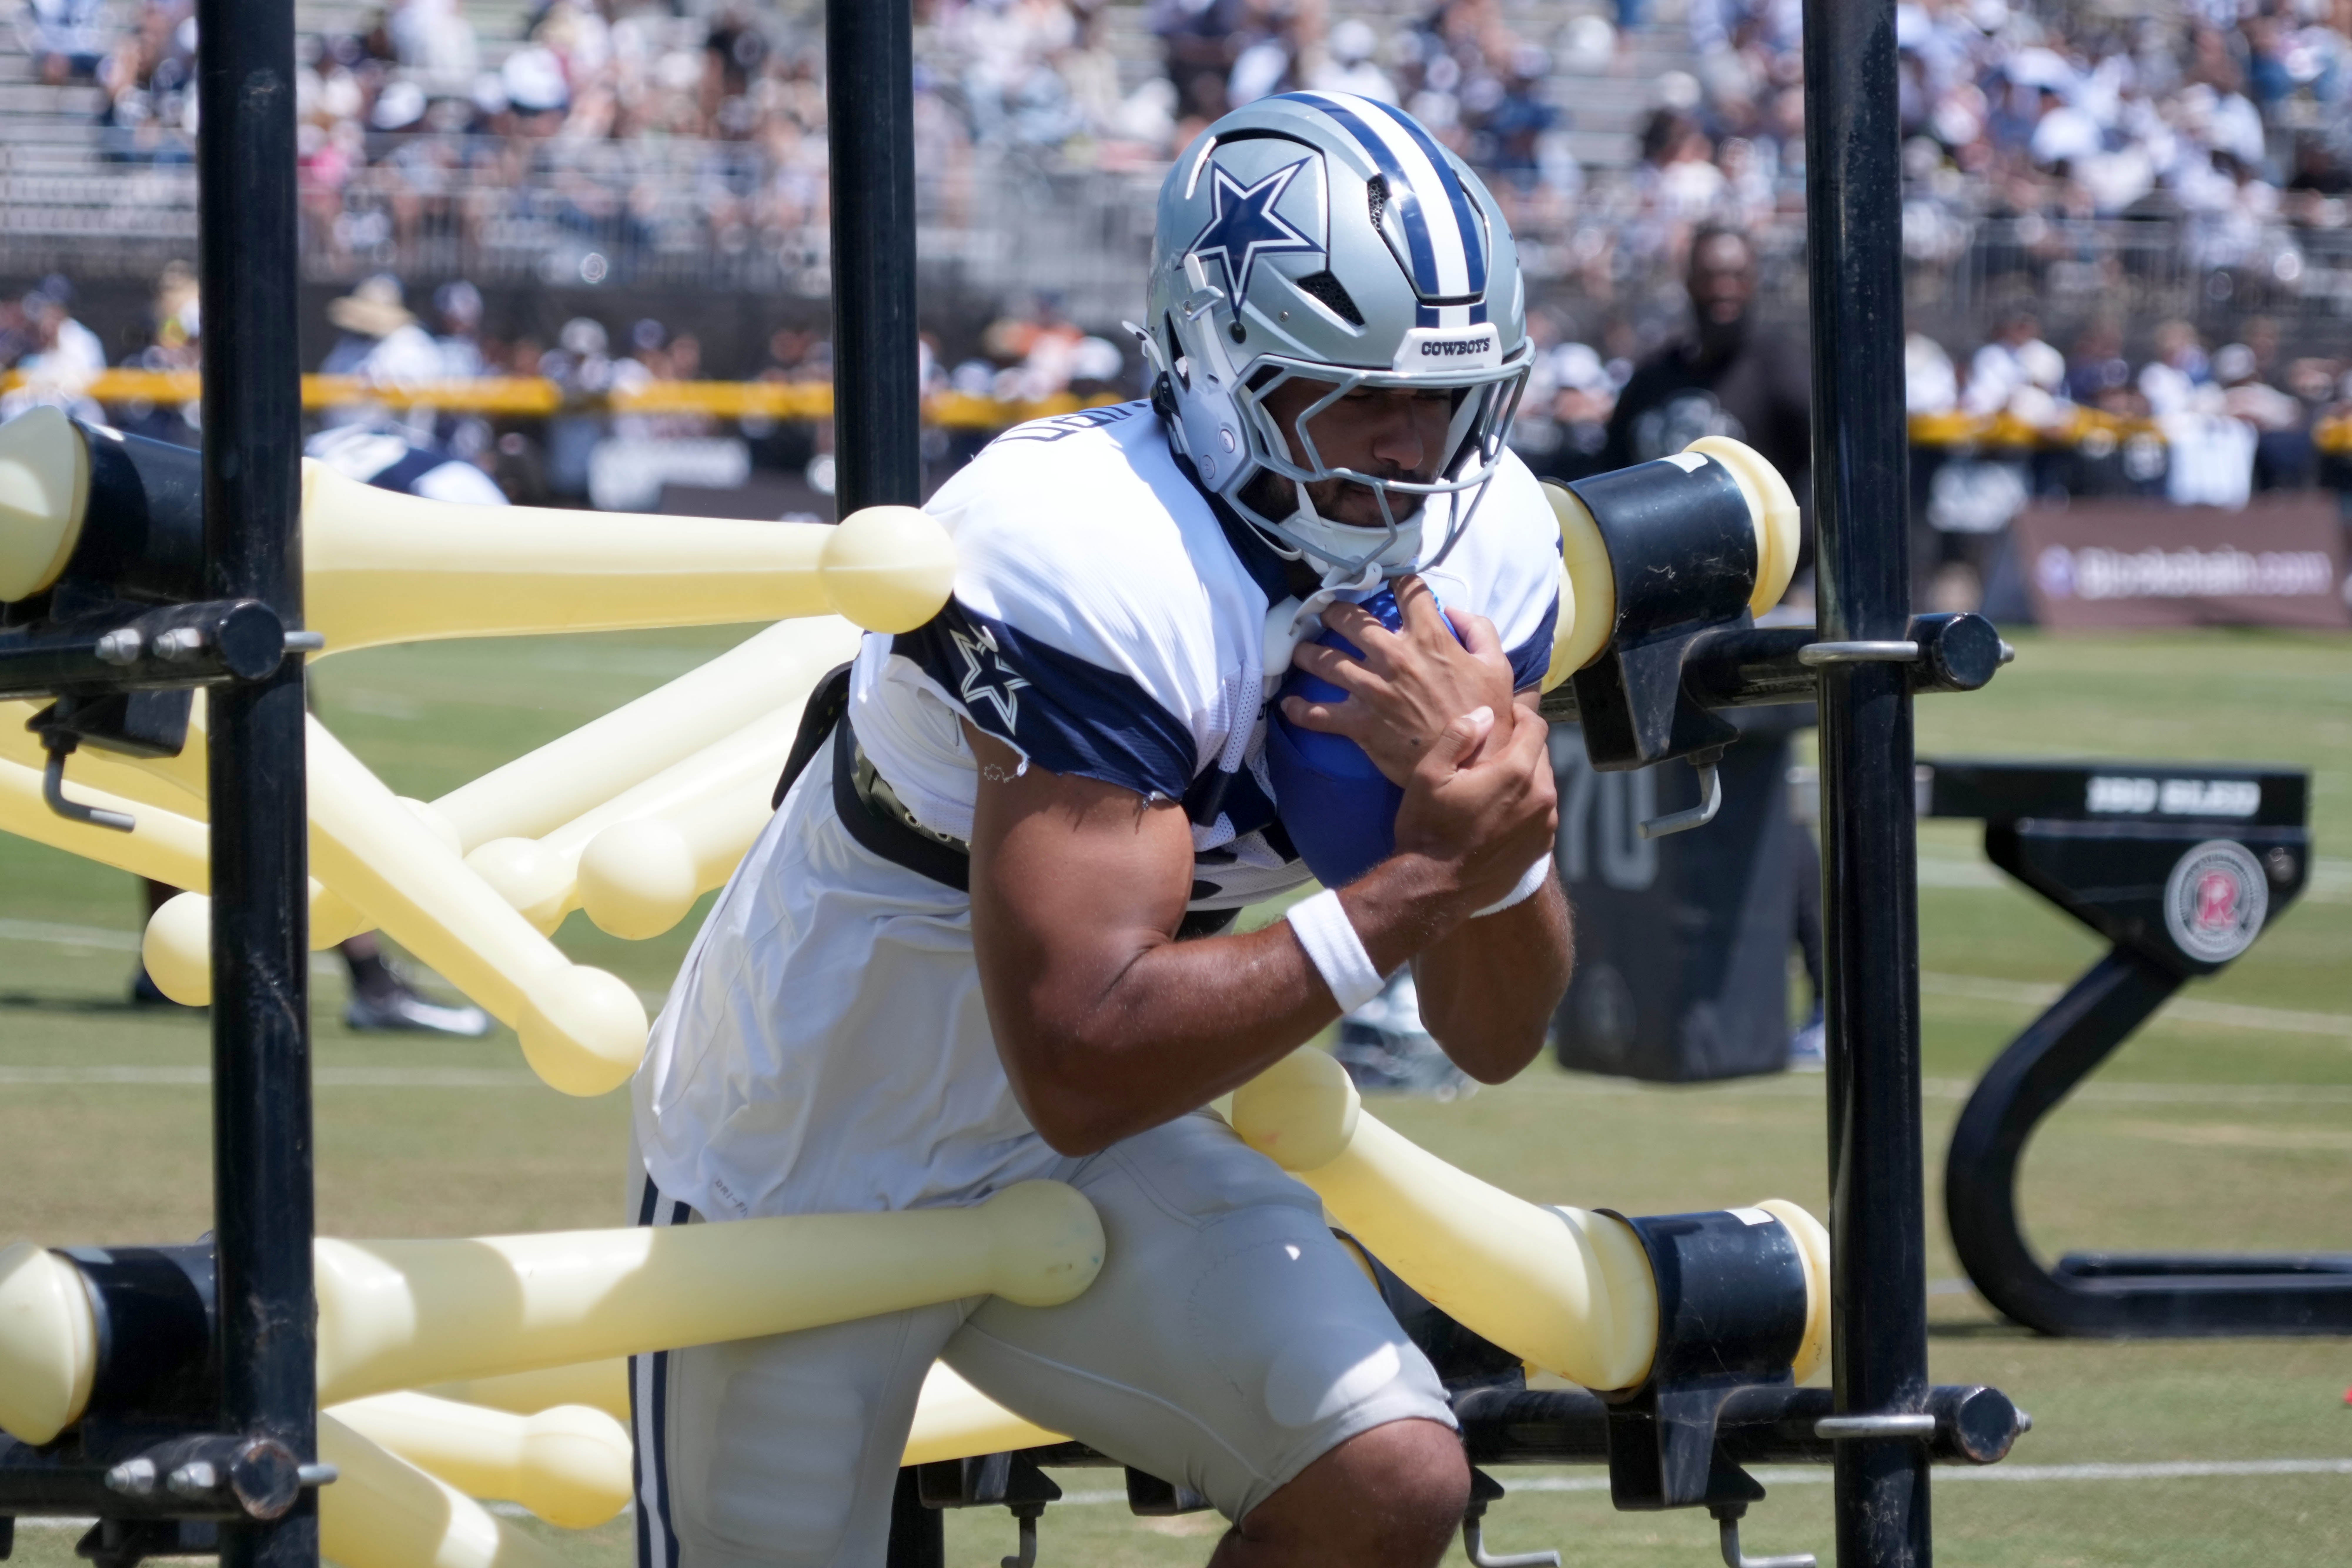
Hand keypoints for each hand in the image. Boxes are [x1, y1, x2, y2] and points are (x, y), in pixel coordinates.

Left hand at [1279, 575, 1516, 786]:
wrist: (1471, 768)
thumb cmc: (1485, 716)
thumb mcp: (1497, 667)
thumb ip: (1480, 630)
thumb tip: (1454, 609)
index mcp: (1429, 639)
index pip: (1407, 592)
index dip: (1396, 581)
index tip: (1385, 581)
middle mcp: (1394, 657)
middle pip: (1350, 619)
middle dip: (1334, 611)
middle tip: (1326, 612)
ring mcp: (1372, 690)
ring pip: (1325, 660)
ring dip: (1307, 652)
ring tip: (1301, 649)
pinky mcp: (1359, 722)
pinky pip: (1317, 714)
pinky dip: (1299, 708)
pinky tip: (1289, 703)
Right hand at [1389, 700, 1557, 912]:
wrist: (1435, 888)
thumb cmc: (1428, 828)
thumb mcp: (1429, 775)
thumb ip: (1459, 735)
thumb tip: (1485, 713)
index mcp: (1517, 773)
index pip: (1536, 728)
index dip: (1522, 715)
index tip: (1506, 715)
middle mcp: (1541, 797)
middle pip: (1541, 756)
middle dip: (1521, 746)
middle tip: (1493, 752)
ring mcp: (1545, 825)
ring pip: (1543, 785)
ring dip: (1525, 777)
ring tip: (1495, 784)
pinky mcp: (1542, 847)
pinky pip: (1541, 813)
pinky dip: (1526, 805)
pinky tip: (1501, 813)